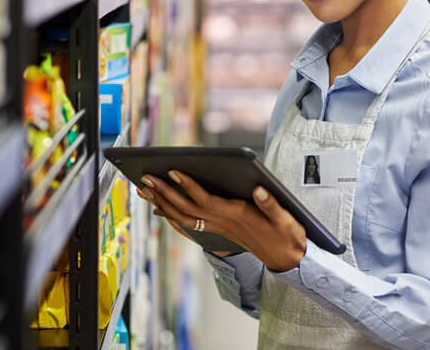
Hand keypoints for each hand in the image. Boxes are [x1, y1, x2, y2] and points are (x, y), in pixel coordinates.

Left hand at [135, 170, 306, 271]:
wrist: (286, 258)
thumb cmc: (286, 235)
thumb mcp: (284, 218)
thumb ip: (270, 203)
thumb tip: (259, 189)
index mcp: (235, 215)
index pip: (205, 199)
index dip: (188, 186)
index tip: (172, 171)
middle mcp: (221, 222)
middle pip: (186, 208)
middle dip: (164, 192)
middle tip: (144, 178)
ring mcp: (217, 229)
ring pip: (182, 217)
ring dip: (161, 203)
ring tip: (144, 189)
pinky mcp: (217, 232)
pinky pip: (188, 226)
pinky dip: (171, 217)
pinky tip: (160, 210)